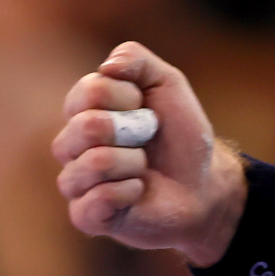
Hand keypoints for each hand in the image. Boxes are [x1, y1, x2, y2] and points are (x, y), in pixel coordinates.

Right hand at [52, 42, 244, 265]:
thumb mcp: (169, 85)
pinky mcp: (86, 215)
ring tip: (144, 168)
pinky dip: (129, 193)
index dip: (127, 96)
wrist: (202, 183)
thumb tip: (107, 66)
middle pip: (85, 126)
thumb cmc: (180, 135)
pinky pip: (95, 201)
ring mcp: (76, 181)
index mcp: (85, 111)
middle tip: (148, 140)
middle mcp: (72, 145)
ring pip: (91, 164)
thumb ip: (138, 60)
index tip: (147, 107)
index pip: (89, 91)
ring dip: (133, 163)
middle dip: (133, 131)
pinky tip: (138, 192)